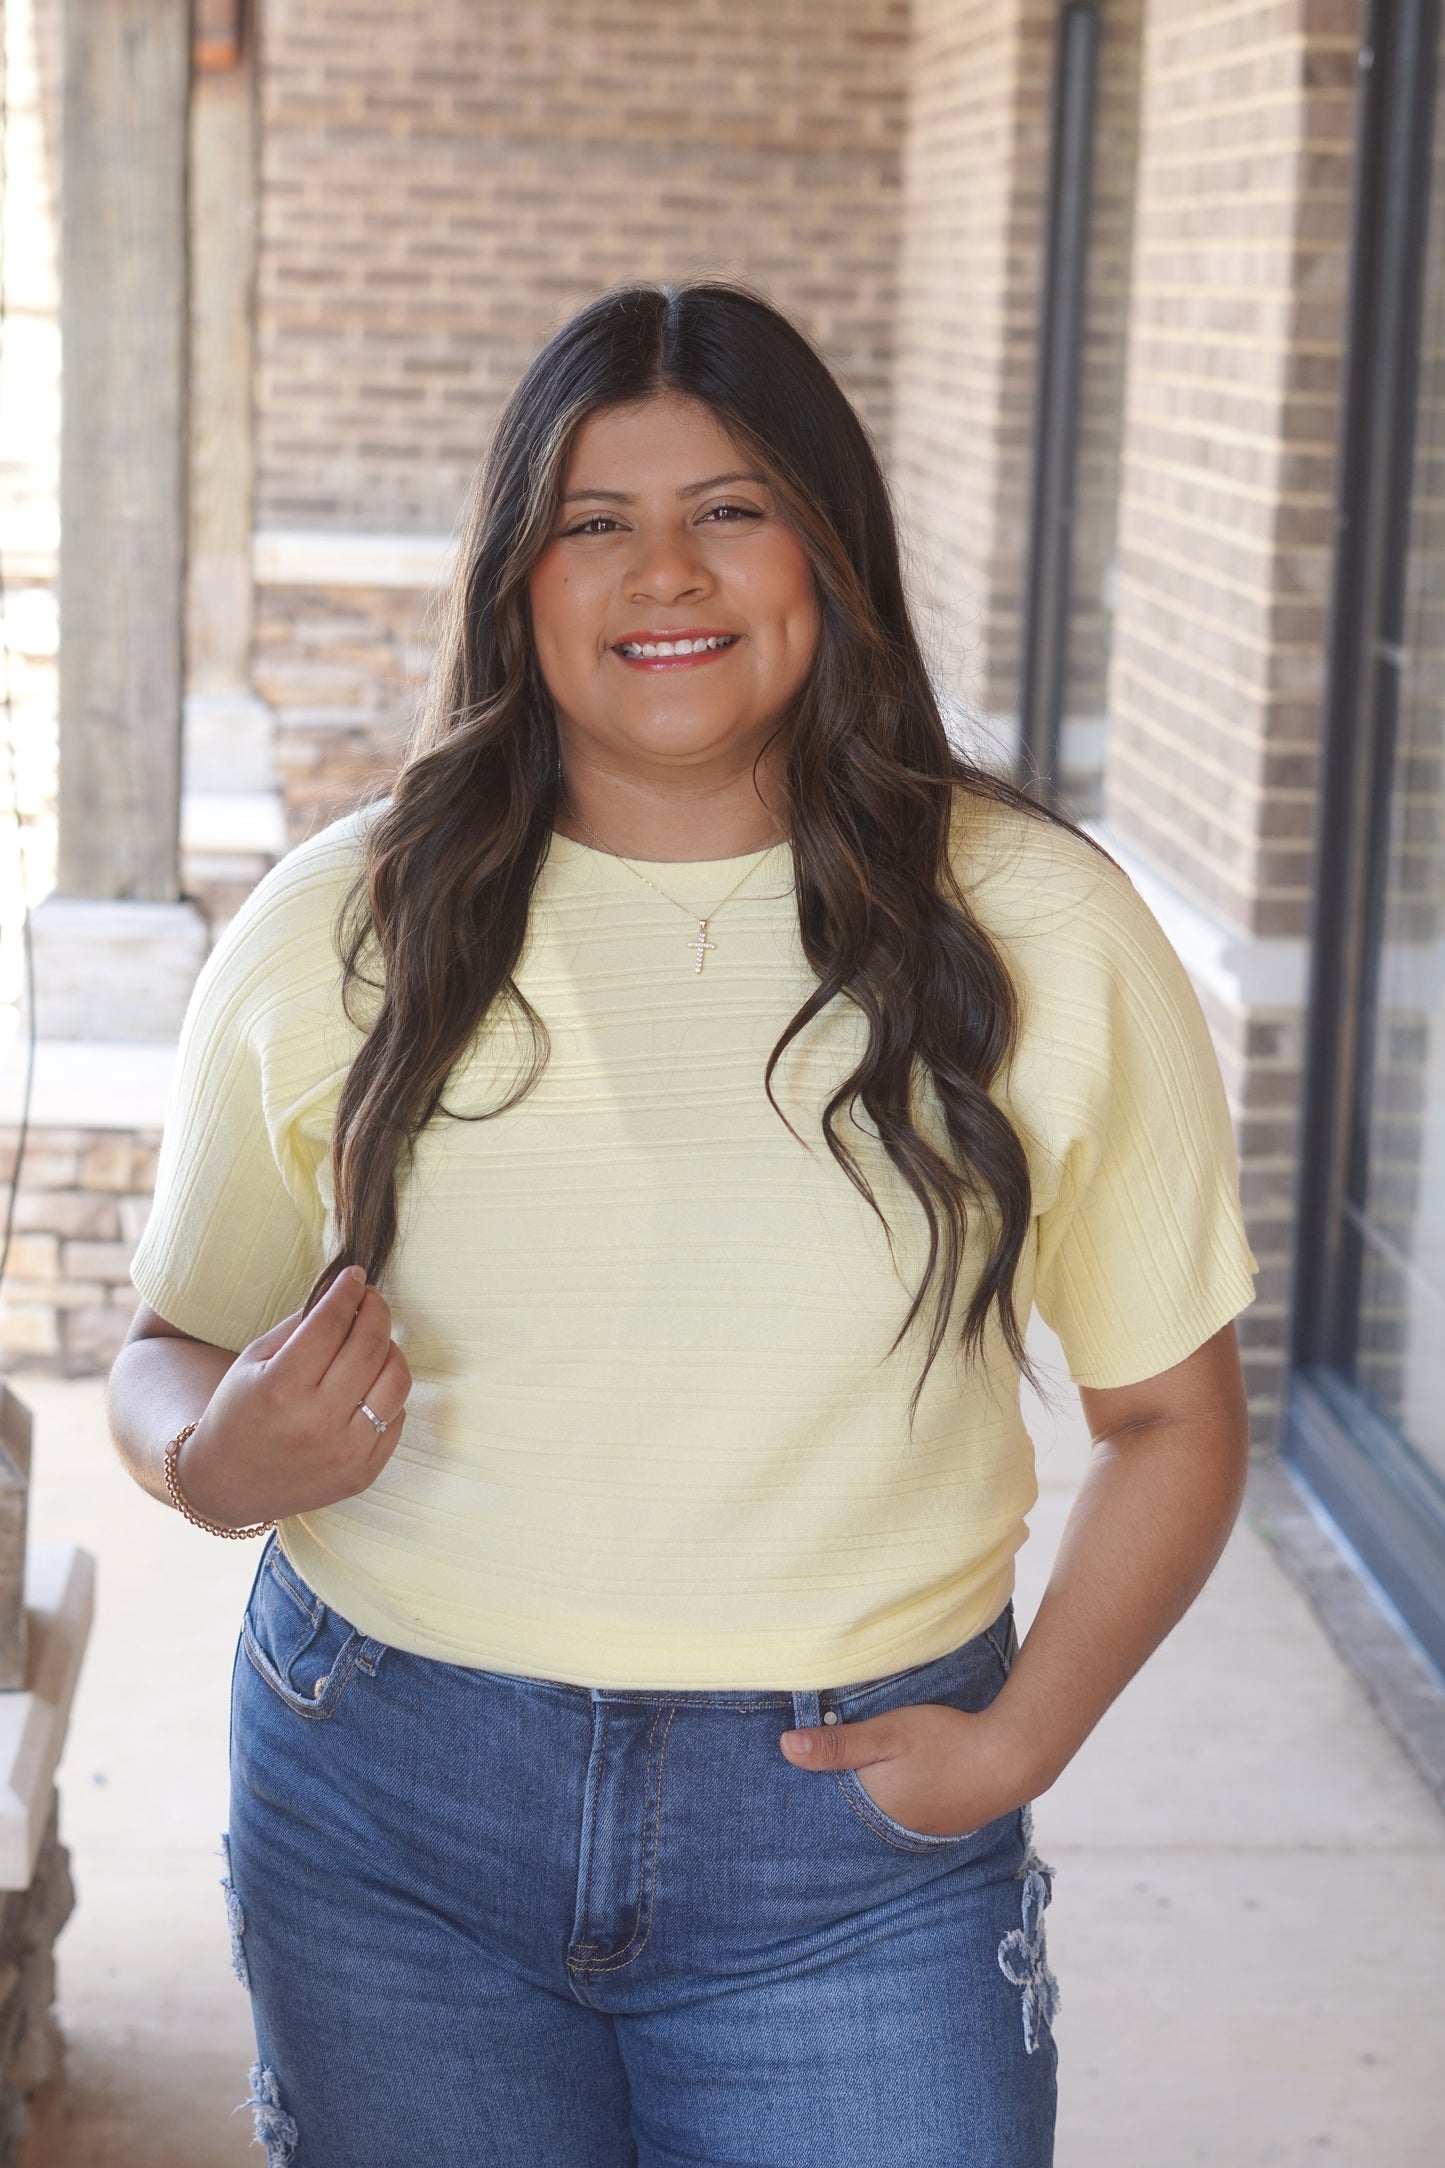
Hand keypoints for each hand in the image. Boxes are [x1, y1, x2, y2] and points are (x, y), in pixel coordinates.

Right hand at [173, 1266, 412, 1529]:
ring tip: (374, 1341)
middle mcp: (316, 1421)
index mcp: (281, 1388)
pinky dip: (388, 1392)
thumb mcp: (253, 1361)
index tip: (356, 1276)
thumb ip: (299, 1325)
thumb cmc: (239, 1412)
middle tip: (372, 1298)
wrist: (228, 1483)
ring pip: (396, 1381)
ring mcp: (344, 1451)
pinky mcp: (363, 1473)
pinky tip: (369, 1383)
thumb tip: (342, 1292)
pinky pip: (397, 1417)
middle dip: (376, 1311)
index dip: (347, 1292)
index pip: (330, 1324)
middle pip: (370, 1347)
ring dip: (391, 1349)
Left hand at [778, 1700, 1030, 1837]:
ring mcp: (920, 1830)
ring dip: (866, 1800)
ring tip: (848, 1783)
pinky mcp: (942, 1822)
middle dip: (834, 1800)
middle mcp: (892, 1830)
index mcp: (872, 1811)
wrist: (1011, 1758)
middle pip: (852, 1816)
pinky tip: (893, 1785)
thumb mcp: (886, 1733)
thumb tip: (785, 1748)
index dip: (809, 1793)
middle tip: (810, 1782)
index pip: (826, 1810)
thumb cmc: (945, 1742)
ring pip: (878, 1816)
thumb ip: (838, 1744)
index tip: (785, 1781)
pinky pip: (904, 1815)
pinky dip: (893, 1802)